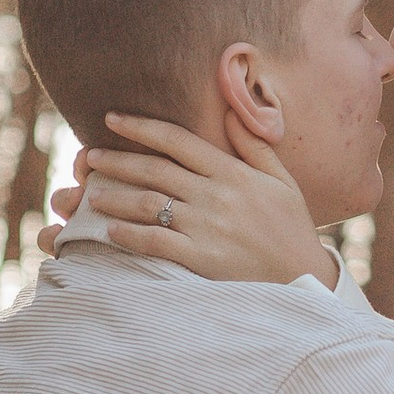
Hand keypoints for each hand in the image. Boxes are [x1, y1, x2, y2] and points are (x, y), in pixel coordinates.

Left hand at [69, 119, 333, 286]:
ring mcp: (206, 227)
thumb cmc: (292, 230)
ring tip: (91, 194)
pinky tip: (109, 231)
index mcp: (232, 172)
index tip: (111, 118)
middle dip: (116, 160)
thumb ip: (255, 146)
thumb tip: (230, 113)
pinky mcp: (201, 259)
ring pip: (149, 204)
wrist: (305, 280)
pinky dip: (129, 235)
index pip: (177, 140)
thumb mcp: (282, 181)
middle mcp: (215, 195)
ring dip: (115, 197)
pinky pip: (156, 242)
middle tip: (88, 156)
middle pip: (155, 169)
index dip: (141, 127)